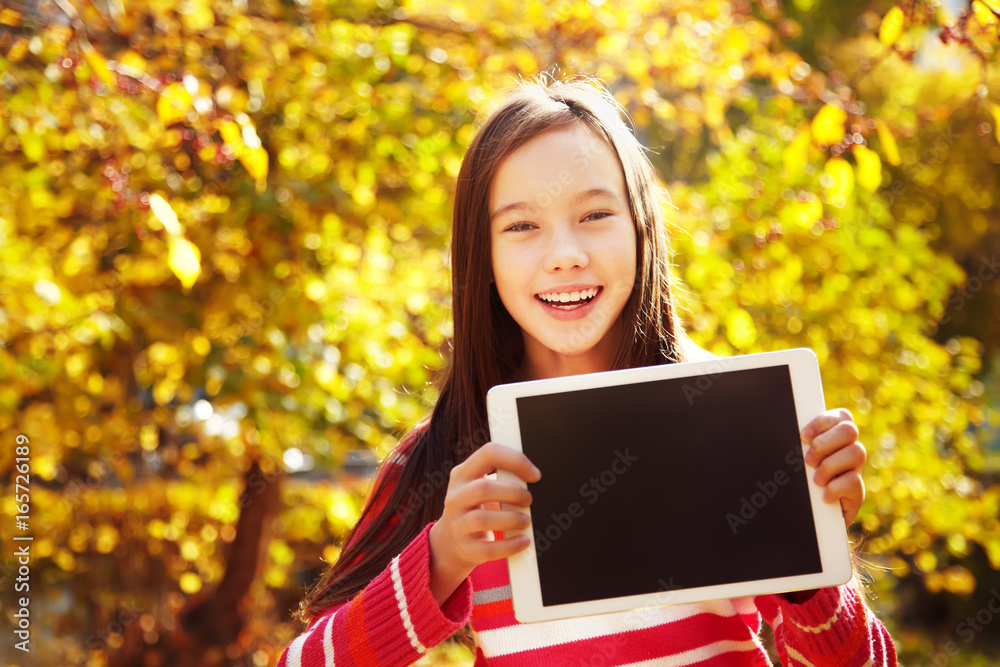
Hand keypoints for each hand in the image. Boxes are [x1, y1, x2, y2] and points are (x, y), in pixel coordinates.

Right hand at [428, 442, 539, 604]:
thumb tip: (533, 478)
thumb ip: (501, 479)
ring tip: (526, 520)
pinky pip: (488, 548)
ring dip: (511, 519)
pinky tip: (523, 541)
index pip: (488, 454)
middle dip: (513, 493)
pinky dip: (510, 545)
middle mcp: (456, 497)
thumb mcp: (479, 487)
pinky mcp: (465, 547)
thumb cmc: (475, 508)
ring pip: (483, 519)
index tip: (534, 475)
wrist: (450, 541)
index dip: (515, 461)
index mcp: (462, 474)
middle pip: (483, 489)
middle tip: (529, 500)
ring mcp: (457, 523)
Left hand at [801, 408, 866, 527]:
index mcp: (834, 439)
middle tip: (808, 460)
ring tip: (815, 480)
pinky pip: (854, 481)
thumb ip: (799, 446)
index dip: (822, 423)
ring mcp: (854, 471)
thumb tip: (791, 434)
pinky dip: (834, 488)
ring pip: (857, 452)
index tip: (802, 437)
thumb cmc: (797, 485)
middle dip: (825, 443)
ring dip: (830, 465)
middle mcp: (847, 451)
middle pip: (850, 430)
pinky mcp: (857, 493)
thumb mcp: (795, 463)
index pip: (841, 417)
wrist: (806, 520)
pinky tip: (824, 496)